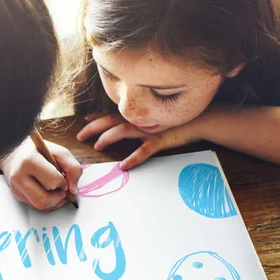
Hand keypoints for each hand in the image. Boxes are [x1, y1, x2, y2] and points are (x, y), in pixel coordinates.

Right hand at [0, 136, 82, 210]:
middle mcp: (19, 176)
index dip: (63, 183)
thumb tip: (73, 190)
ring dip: (54, 203)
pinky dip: (48, 204)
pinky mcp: (17, 195)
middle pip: (43, 199)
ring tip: (58, 194)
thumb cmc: (40, 151)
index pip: (52, 181)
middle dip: (58, 198)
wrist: (16, 152)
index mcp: (30, 161)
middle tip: (63, 191)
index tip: (64, 179)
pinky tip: (51, 194)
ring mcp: (16, 187)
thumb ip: (72, 167)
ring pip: (39, 206)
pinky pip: (36, 207)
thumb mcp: (59, 152)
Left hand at [77, 112, 203, 169]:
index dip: (96, 117)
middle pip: (110, 120)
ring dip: (108, 138)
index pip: (111, 113)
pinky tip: (124, 165)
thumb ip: (138, 121)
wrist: (200, 120)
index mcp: (137, 115)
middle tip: (80, 136)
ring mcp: (149, 129)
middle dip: (93, 128)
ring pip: (122, 131)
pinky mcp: (160, 140)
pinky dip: (133, 158)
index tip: (84, 121)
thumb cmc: (175, 121)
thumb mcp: (153, 119)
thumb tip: (121, 124)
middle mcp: (140, 119)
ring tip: (97, 146)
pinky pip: (144, 150)